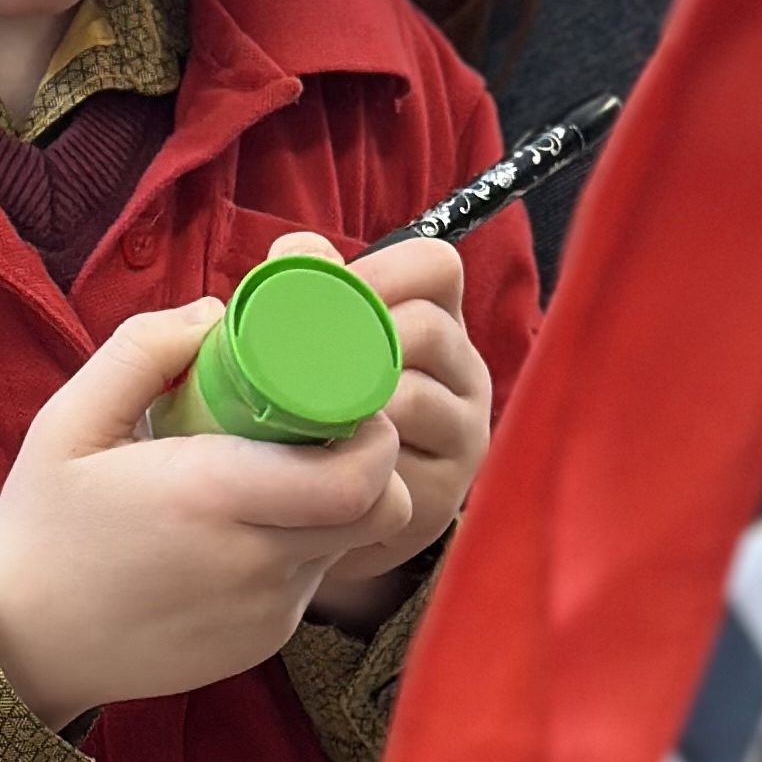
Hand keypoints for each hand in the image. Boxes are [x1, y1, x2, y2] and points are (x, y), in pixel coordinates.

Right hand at [0, 299, 413, 728]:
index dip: (374, 430)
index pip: (357, 476)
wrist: (25, 643)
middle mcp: (254, 561)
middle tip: (322, 425)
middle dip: (370, 460)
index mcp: (211, 496)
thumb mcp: (67, 421)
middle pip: (380, 510)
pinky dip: (299, 543)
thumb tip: (214, 314)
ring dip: (333, 502)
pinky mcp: (264, 640)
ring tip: (270, 473)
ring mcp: (267, 610)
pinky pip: (311, 578)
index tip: (344, 392)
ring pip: (350, 542)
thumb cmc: (46, 524)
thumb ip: (140, 352)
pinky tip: (239, 528)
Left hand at [302, 229, 491, 627]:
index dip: (378, 272)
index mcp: (436, 320)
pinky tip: (319, 458)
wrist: (320, 512)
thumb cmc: (311, 405)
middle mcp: (464, 374)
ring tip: (302, 408)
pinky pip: (397, 465)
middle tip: (296, 358)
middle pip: (426, 328)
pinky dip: (350, 457)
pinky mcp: (442, 496)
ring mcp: (463, 437)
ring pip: (413, 396)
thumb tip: (298, 250)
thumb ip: (305, 280)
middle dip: (353, 338)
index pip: (436, 265)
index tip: (323, 294)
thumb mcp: (308, 337)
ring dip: (348, 399)